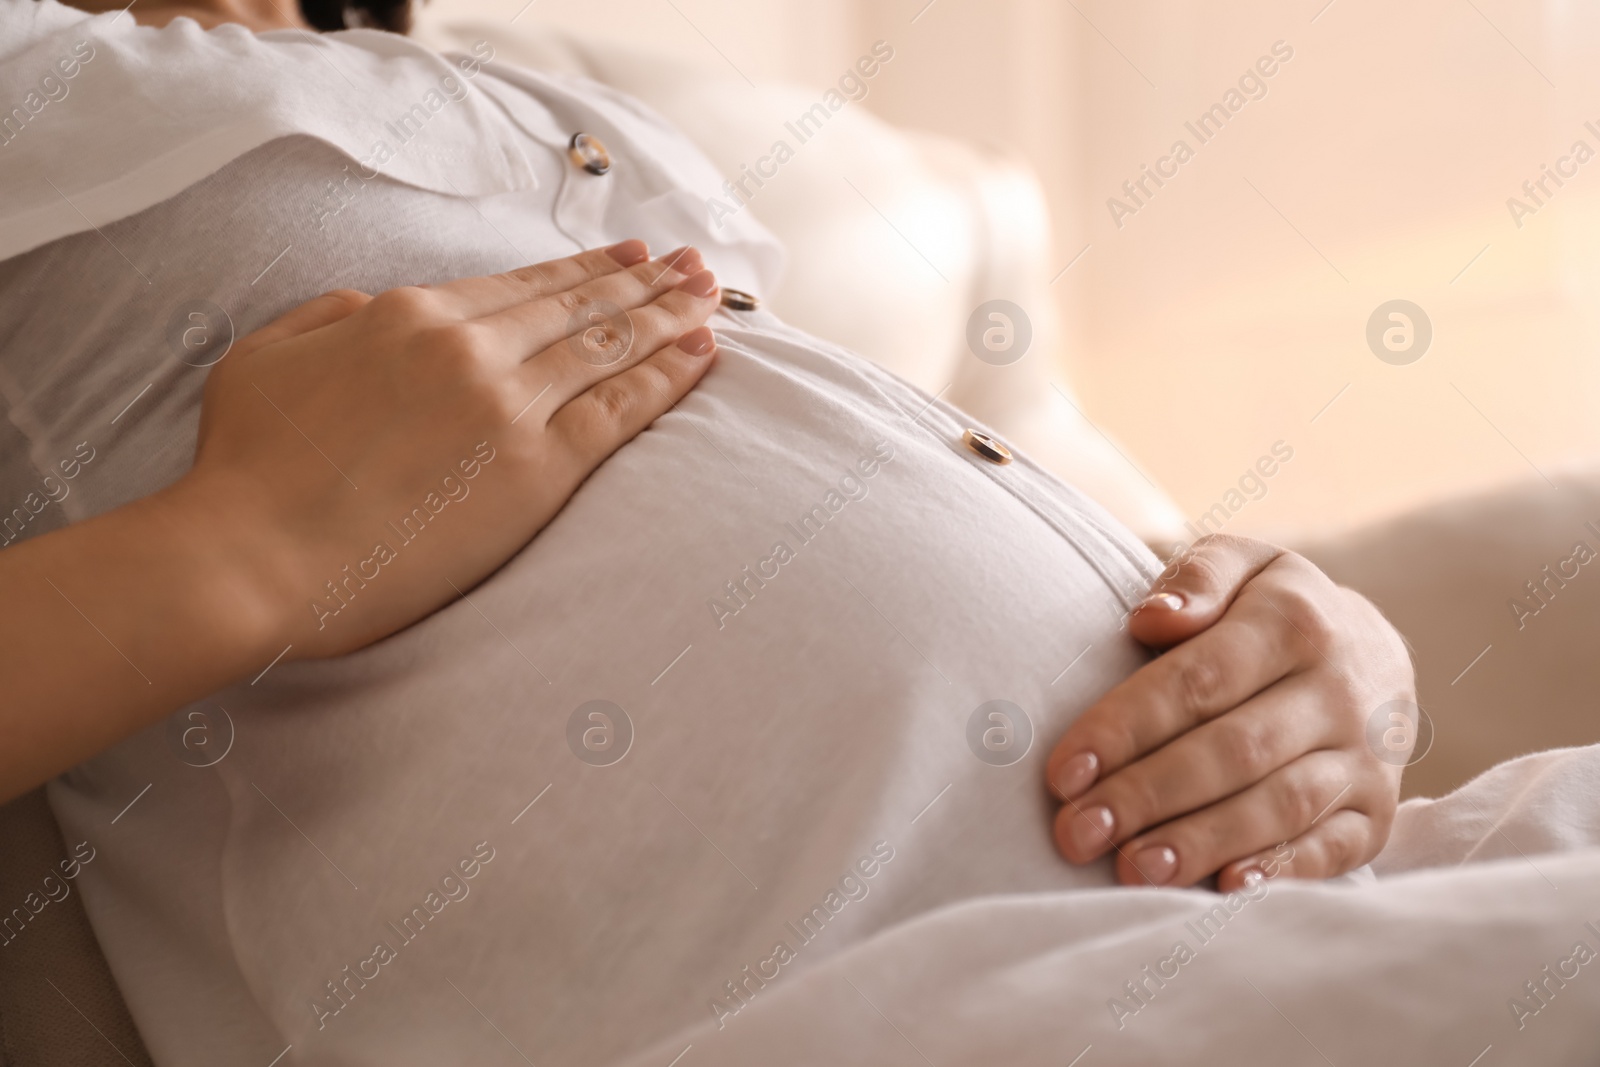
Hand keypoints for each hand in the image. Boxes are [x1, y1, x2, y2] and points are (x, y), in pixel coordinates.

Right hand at [177, 239, 721, 657]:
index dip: (585, 269)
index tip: (629, 257)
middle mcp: (470, 348)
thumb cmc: (244, 468)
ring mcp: (508, 406)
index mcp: (410, 316)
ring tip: (712, 297)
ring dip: (670, 318)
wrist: (249, 557)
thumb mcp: (267, 356)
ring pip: (610, 347)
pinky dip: (668, 378)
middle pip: (580, 307)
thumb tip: (375, 305)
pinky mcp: (536, 472)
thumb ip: (330, 318)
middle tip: (695, 265)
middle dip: (646, 283)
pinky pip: (620, 412)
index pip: (522, 286)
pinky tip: (703, 356)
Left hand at [1043, 535, 1414, 890]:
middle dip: (1147, 795)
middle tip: (1077, 832)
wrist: (1372, 651)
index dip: (1125, 728)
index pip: (1196, 682)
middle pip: (1231, 751)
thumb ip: (1196, 577)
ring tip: (1131, 869)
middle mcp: (1338, 691)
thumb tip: (1152, 617)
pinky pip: (1332, 848)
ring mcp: (1364, 757)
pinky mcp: (1375, 812)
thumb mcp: (1242, 565)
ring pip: (1278, 805)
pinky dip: (1280, 870)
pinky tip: (1223, 887)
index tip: (1064, 771)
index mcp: (1293, 623)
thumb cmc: (1269, 610)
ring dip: (1200, 841)